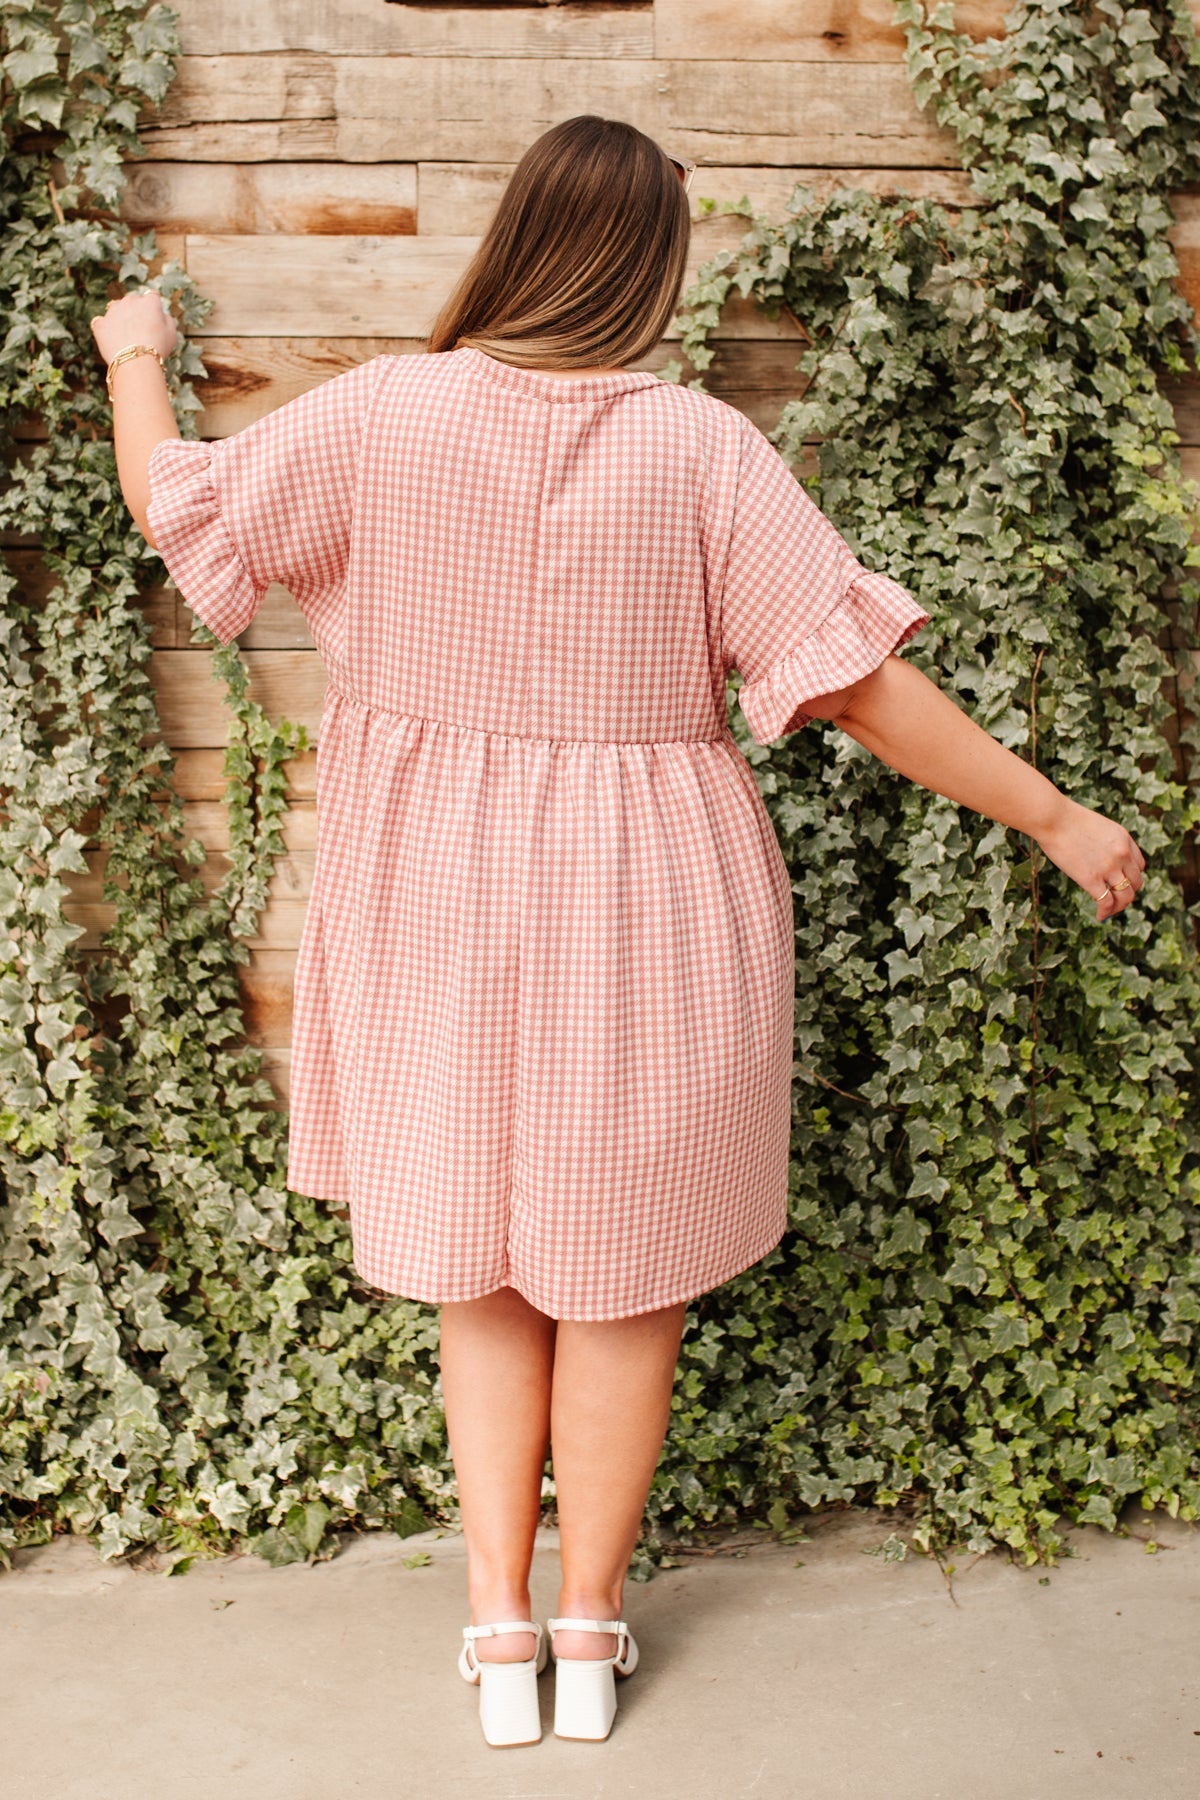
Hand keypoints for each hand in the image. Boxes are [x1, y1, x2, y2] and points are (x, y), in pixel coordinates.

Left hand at [89, 290, 177, 365]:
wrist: (137, 362)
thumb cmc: (158, 349)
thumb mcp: (172, 333)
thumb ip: (166, 319)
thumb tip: (161, 314)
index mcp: (149, 302)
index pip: (152, 295)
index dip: (153, 306)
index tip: (154, 316)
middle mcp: (129, 301)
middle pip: (133, 301)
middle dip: (136, 311)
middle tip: (141, 330)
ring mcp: (112, 311)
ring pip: (115, 308)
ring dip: (120, 317)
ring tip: (126, 336)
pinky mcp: (100, 324)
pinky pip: (100, 322)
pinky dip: (105, 328)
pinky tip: (111, 338)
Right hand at [1034, 795, 1145, 920]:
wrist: (1053, 818)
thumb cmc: (1065, 819)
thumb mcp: (1097, 827)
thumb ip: (1105, 843)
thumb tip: (1098, 859)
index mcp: (1124, 839)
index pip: (1138, 866)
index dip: (1131, 878)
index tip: (1120, 884)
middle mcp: (1122, 854)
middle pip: (1136, 883)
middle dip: (1126, 893)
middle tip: (1115, 900)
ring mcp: (1109, 867)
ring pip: (1125, 896)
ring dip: (1119, 907)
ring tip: (1109, 912)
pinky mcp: (1091, 879)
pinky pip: (1106, 902)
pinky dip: (1105, 913)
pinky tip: (1099, 916)